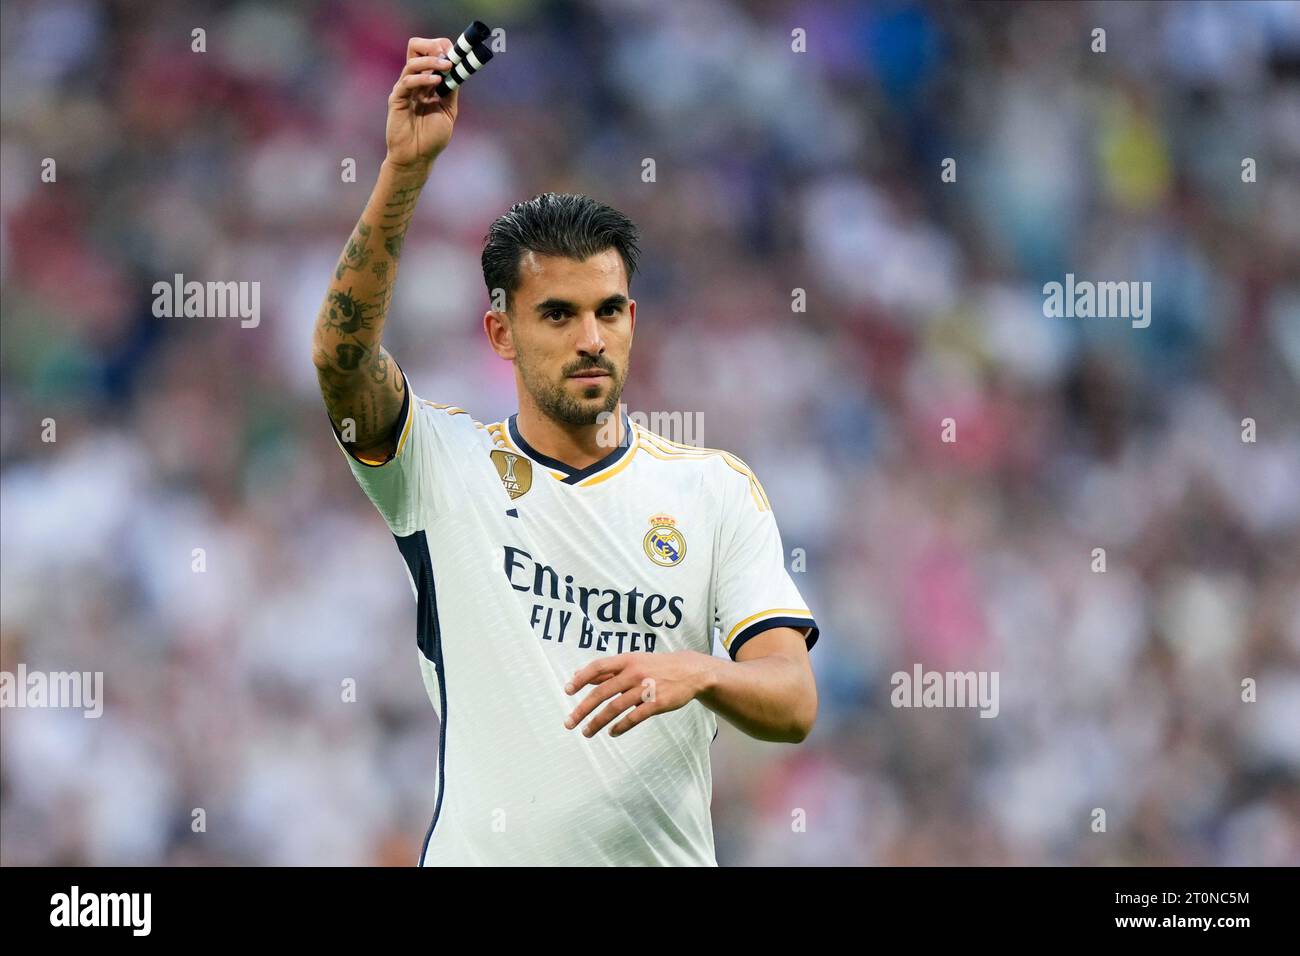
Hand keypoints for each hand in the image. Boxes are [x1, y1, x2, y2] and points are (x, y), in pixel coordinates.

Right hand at [386, 37, 460, 170]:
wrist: (417, 157)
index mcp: (427, 82)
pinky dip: (422, 78)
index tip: (457, 52)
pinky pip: (407, 82)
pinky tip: (436, 82)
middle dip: (432, 46)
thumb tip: (460, 70)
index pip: (430, 53)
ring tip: (446, 66)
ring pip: (412, 62)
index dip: (442, 48)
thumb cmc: (431, 138)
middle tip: (447, 54)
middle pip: (416, 49)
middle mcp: (415, 82)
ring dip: (431, 62)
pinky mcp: (397, 99)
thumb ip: (451, 91)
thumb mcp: (448, 111)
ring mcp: (404, 89)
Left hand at [563, 651, 718, 738]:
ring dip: (598, 722)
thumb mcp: (633, 661)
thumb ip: (607, 670)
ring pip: (615, 708)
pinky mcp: (656, 703)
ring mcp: (645, 688)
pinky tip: (611, 732)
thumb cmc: (656, 667)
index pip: (598, 667)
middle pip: (602, 692)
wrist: (690, 672)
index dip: (581, 678)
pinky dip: (620, 727)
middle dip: (582, 709)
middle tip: (569, 722)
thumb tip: (578, 674)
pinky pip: (633, 717)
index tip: (567, 691)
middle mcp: (633, 673)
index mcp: (626, 660)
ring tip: (587, 732)